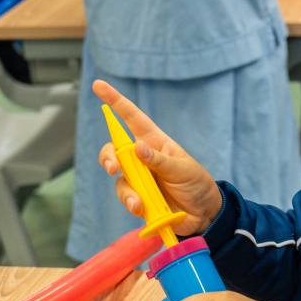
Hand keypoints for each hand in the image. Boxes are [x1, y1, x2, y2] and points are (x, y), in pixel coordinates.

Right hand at [92, 81, 222, 234]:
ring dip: (127, 191)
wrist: (203, 214)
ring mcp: (139, 178)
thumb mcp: (183, 169)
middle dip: (108, 158)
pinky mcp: (138, 197)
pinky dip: (132, 204)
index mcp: (154, 142)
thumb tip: (137, 148)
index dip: (115, 102)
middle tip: (113, 168)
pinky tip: (142, 209)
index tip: (98, 86)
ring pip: (119, 178)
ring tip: (139, 203)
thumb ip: (160, 160)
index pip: (132, 118)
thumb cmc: (196, 184)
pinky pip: (126, 197)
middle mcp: (142, 158)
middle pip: (114, 151)